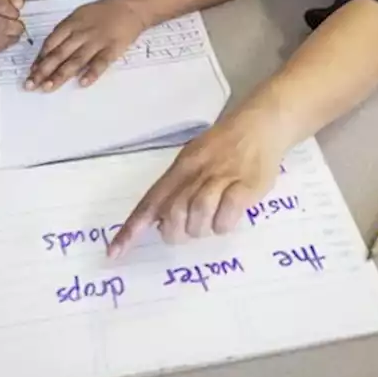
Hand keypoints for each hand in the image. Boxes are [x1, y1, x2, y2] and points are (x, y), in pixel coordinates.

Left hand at [25, 0, 148, 90]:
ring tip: (48, 87)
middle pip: (59, 54)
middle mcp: (81, 33)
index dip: (40, 58)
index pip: (51, 43)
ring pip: (75, 60)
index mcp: (71, 24)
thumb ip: (65, 32)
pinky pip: (101, 62)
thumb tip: (47, 52)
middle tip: (31, 85)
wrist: (131, 7)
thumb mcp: (80, 16)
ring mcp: (97, 42)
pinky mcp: (112, 49)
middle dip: (43, 71)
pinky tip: (83, 83)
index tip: (31, 73)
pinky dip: (92, 73)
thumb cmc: (102, 13)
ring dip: (61, 75)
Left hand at [107, 124, 283, 257]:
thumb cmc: (227, 145)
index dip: (131, 229)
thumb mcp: (195, 158)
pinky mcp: (247, 186)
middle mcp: (198, 171)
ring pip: (199, 213)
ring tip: (210, 223)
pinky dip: (224, 223)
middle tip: (186, 231)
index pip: (151, 201)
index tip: (115, 253)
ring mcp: (223, 177)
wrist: (262, 124)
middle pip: (174, 211)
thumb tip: (159, 219)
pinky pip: (227, 214)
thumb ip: (178, 186)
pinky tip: (228, 217)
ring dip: (202, 228)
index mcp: (181, 166)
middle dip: (176, 231)